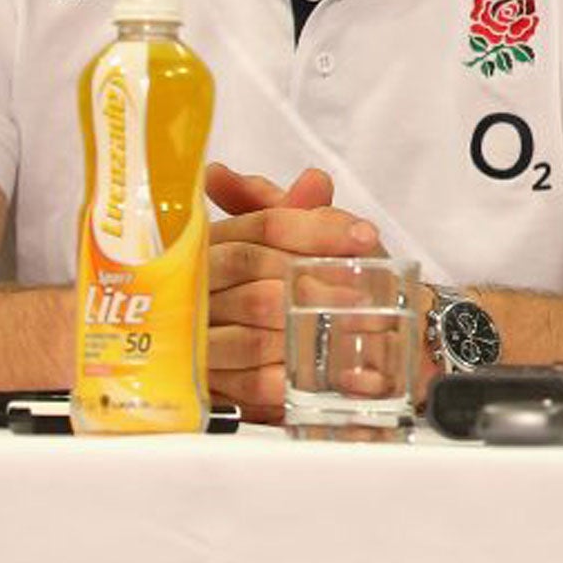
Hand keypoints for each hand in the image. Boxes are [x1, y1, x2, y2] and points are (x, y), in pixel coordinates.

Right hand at [206, 162, 380, 421]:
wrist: (312, 344)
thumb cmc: (306, 283)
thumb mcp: (308, 246)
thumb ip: (306, 214)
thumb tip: (314, 180)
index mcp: (223, 239)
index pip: (266, 225)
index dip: (317, 229)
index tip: (366, 236)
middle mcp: (199, 280)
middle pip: (252, 267)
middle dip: (312, 279)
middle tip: (362, 293)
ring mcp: (196, 333)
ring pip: (250, 321)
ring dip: (305, 324)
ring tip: (353, 326)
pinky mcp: (209, 381)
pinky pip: (246, 378)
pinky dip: (287, 373)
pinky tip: (320, 370)